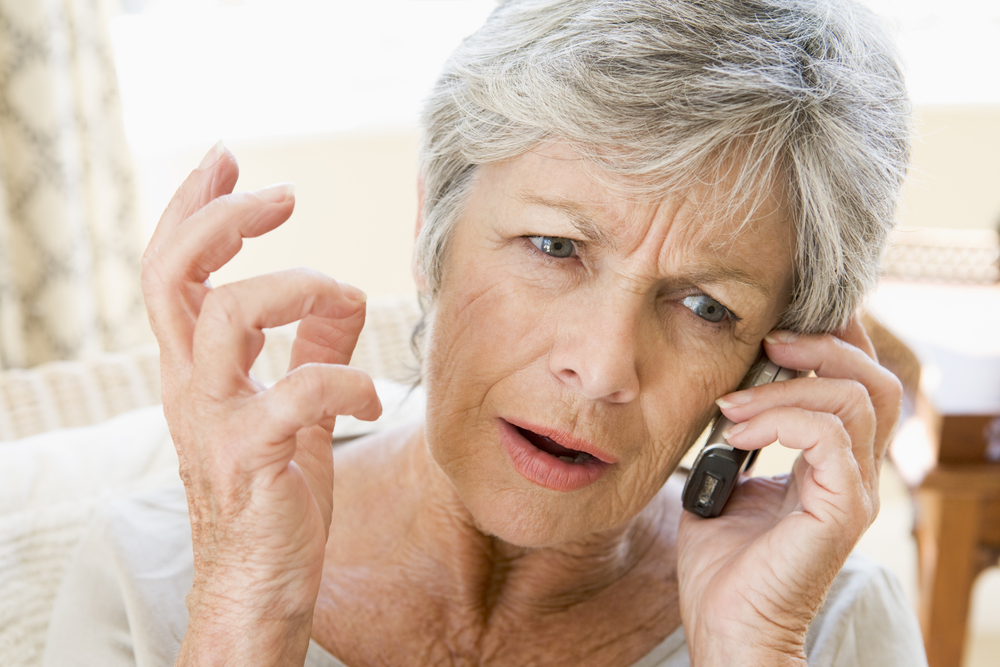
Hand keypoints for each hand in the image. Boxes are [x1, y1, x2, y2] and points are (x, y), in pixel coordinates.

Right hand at [140, 143, 380, 665]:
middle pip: (173, 274)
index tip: (228, 160)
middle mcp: (192, 386)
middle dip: (222, 217)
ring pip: (225, 316)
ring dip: (294, 286)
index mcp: (198, 367)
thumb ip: (312, 348)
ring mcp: (216, 421)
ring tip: (337, 294)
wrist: (263, 584)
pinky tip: (374, 395)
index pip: (174, 268)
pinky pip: (295, 395)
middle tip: (282, 194)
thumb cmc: (275, 493)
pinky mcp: (253, 459)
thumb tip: (341, 293)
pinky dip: (345, 380)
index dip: (194, 208)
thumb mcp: (295, 407)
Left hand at [677, 317, 901, 665]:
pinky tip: (739, 435)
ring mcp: (853, 492)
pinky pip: (832, 438)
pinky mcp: (841, 511)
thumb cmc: (722, 563)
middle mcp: (853, 474)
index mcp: (831, 463)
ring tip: (732, 405)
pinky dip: (782, 421)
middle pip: (876, 381)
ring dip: (786, 387)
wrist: (725, 625)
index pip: (857, 384)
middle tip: (768, 342)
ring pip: (857, 400)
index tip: (782, 323)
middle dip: (823, 345)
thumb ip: (735, 437)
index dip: (833, 342)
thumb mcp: (723, 482)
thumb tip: (723, 394)